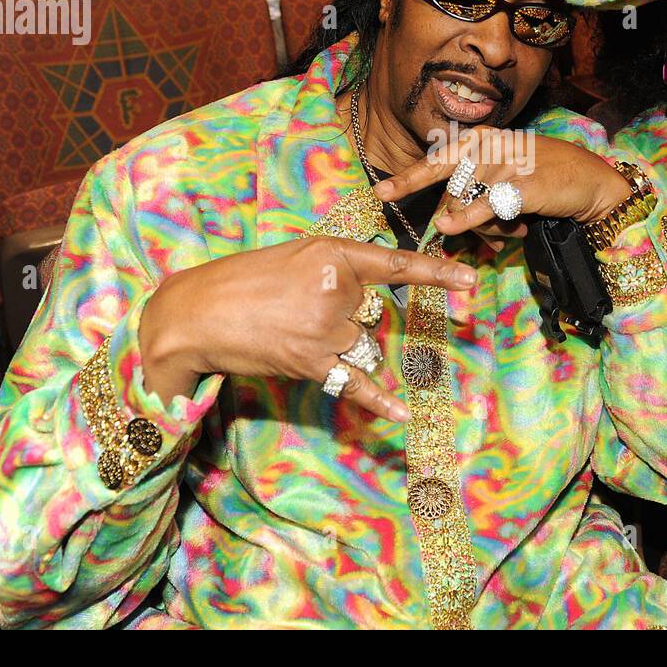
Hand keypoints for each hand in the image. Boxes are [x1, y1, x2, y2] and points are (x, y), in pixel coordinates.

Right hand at [139, 237, 476, 421]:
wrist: (195, 314)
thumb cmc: (242, 281)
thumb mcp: (294, 254)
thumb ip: (337, 267)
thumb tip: (371, 290)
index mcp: (332, 253)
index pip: (395, 264)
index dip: (437, 273)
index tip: (471, 281)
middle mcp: (335, 289)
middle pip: (373, 311)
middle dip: (350, 314)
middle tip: (300, 309)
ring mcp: (326, 328)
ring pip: (361, 343)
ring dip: (338, 343)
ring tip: (289, 330)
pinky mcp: (313, 363)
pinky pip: (356, 383)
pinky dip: (380, 400)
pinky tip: (403, 414)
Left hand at [372, 126, 631, 251]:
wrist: (589, 182)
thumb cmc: (544, 181)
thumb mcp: (504, 178)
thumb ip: (473, 192)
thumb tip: (445, 222)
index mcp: (481, 141)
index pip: (437, 162)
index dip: (407, 181)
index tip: (381, 194)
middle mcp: (488, 147)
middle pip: (451, 195)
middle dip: (466, 222)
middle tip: (495, 236)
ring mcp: (503, 164)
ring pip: (467, 208)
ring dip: (486, 230)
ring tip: (513, 231)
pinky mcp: (519, 185)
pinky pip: (484, 211)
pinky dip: (473, 224)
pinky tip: (471, 233)